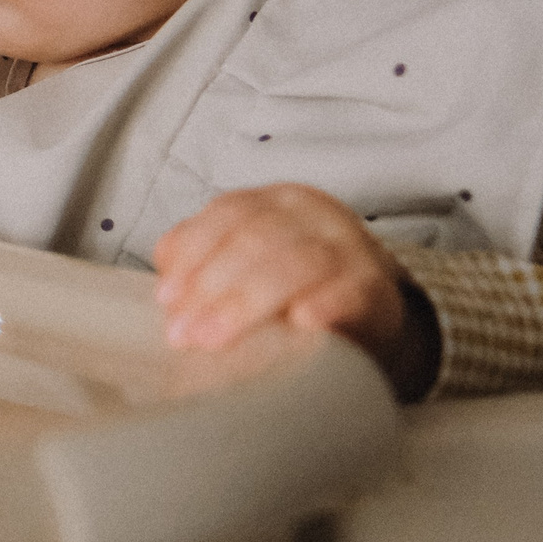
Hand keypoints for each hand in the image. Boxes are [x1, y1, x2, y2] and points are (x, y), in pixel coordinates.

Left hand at [151, 183, 439, 400]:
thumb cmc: (297, 288)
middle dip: (211, 287)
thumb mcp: (251, 263)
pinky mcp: (377, 290)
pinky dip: (324, 306)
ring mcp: (350, 249)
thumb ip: (208, 264)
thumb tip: (165, 292)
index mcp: (277, 202)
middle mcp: (314, 215)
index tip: (166, 299)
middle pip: (257, 239)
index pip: (229, 214)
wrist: (373, 314)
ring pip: (295, 263)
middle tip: (183, 333)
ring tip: (214, 338)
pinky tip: (300, 324)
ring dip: (247, 303)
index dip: (193, 253)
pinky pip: (350, 293)